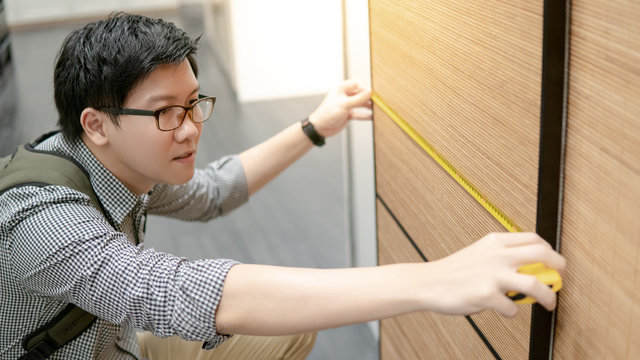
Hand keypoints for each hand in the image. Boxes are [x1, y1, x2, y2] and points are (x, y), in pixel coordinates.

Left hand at [308, 79, 371, 137]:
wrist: (320, 128)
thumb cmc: (326, 114)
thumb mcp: (344, 105)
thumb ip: (358, 99)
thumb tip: (369, 92)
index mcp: (341, 88)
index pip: (358, 83)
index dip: (365, 88)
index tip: (372, 95)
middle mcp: (345, 95)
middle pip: (361, 93)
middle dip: (369, 98)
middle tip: (377, 102)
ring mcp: (347, 104)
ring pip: (361, 103)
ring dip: (368, 106)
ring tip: (376, 109)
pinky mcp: (349, 113)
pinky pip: (360, 113)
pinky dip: (365, 115)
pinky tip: (372, 116)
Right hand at [417, 232, 565, 316]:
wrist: (428, 283)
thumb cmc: (454, 271)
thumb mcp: (479, 254)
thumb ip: (502, 257)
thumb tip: (529, 271)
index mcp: (494, 242)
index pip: (533, 239)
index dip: (550, 250)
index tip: (554, 261)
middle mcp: (496, 255)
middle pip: (542, 255)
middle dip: (558, 268)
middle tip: (559, 279)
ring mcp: (492, 275)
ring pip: (535, 284)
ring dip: (548, 296)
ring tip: (549, 302)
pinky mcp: (486, 295)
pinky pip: (512, 308)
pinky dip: (512, 312)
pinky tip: (504, 310)